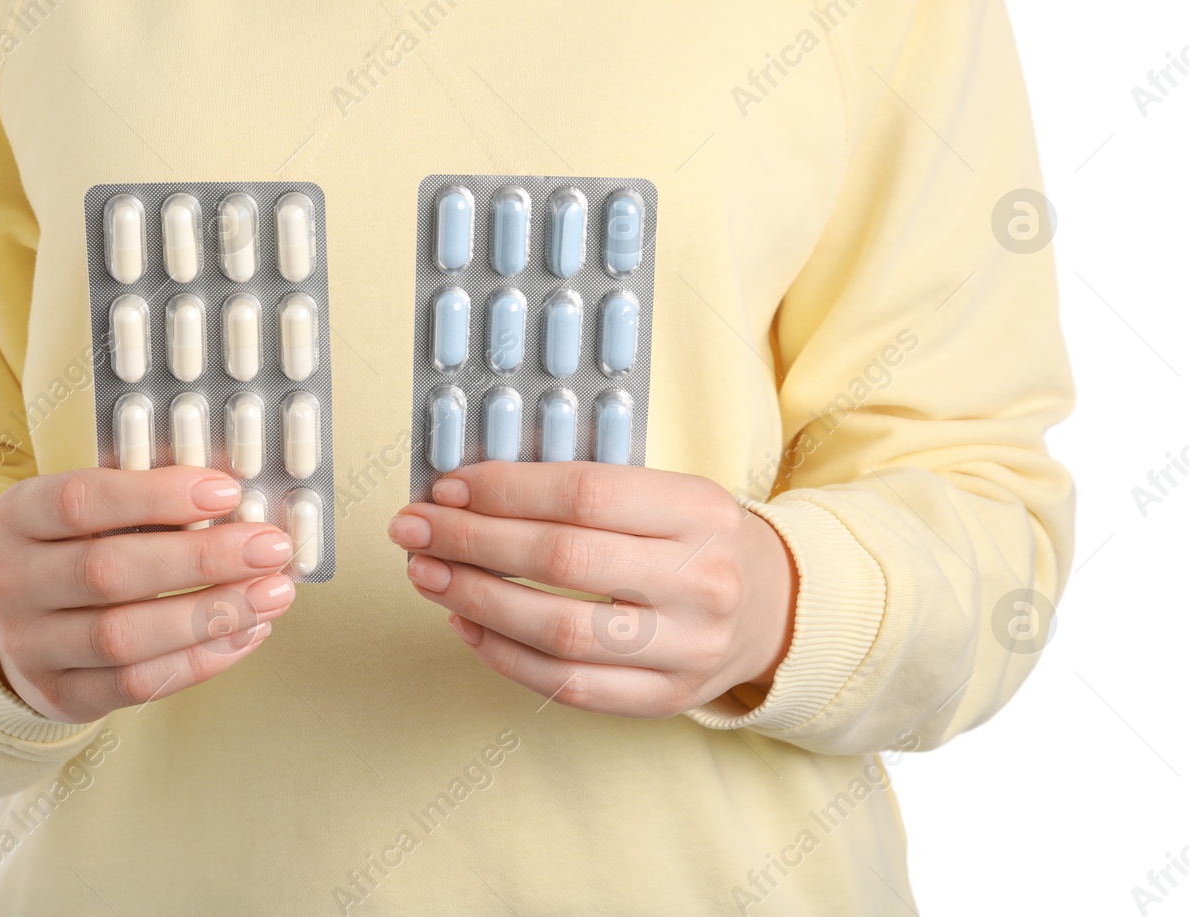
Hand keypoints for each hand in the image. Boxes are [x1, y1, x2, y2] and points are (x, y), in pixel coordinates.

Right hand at [0, 466, 296, 722]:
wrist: (28, 624)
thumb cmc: (81, 548)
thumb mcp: (96, 512)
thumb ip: (152, 500)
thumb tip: (241, 497)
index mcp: (17, 516)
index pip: (81, 500)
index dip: (157, 495)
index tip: (227, 491)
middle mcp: (11, 582)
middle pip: (108, 572)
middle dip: (202, 559)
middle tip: (270, 548)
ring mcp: (28, 646)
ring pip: (123, 636)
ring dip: (210, 615)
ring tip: (273, 594)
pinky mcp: (59, 696)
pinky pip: (135, 685)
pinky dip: (200, 661)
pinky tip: (247, 633)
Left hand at [388, 462, 798, 718]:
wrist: (774, 609)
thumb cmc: (695, 540)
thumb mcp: (666, 493)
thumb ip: (583, 490)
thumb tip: (466, 493)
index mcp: (699, 511)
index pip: (585, 494)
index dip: (505, 490)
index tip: (447, 488)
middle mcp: (700, 581)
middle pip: (564, 560)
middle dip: (472, 542)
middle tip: (413, 529)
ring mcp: (687, 649)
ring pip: (559, 632)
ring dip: (475, 601)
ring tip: (428, 575)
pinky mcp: (666, 699)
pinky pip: (567, 685)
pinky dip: (504, 656)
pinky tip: (466, 625)